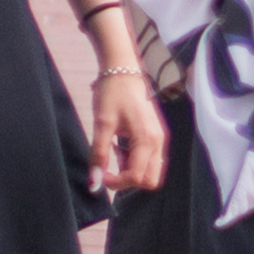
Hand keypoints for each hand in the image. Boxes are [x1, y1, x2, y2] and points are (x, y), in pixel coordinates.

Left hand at [84, 53, 172, 197]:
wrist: (122, 70)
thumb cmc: (112, 93)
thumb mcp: (102, 124)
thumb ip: (99, 155)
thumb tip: (94, 183)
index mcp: (147, 139)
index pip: (137, 177)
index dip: (117, 182)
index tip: (100, 173)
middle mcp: (158, 141)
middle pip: (150, 180)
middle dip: (128, 180)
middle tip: (108, 167)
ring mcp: (159, 138)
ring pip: (150, 171)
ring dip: (130, 170)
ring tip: (112, 151)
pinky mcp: (155, 135)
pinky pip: (149, 159)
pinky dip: (133, 160)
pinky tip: (119, 146)